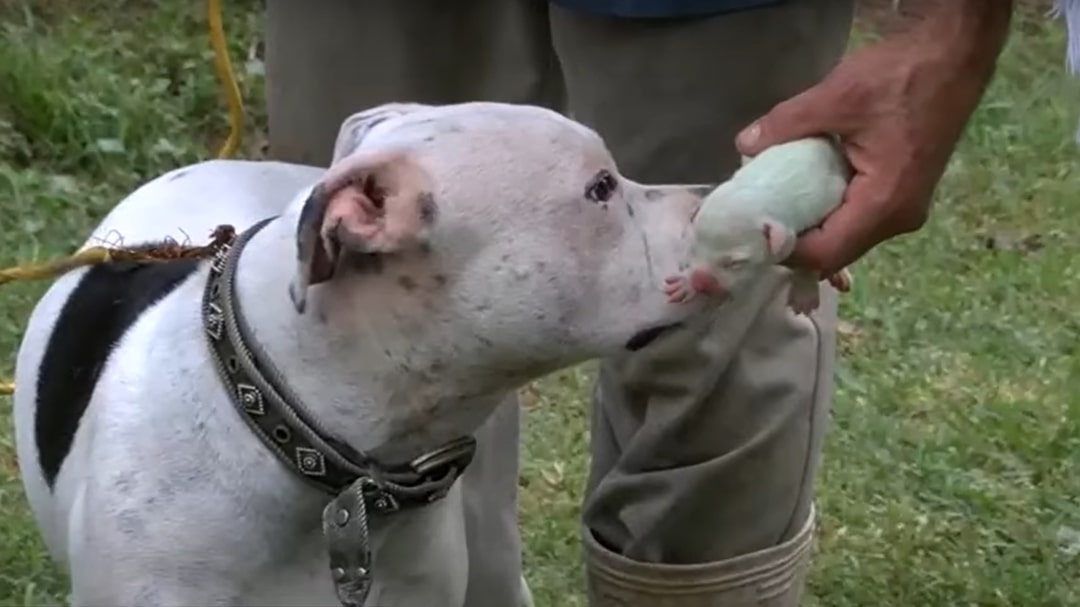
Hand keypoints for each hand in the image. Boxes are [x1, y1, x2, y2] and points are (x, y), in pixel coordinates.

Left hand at [734, 8, 1011, 276]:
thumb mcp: (836, 96)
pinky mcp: (902, 194)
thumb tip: (744, 145)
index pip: (824, 254)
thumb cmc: (903, 76)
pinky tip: (801, 193)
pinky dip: (828, 212)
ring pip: (846, 237)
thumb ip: (786, 124)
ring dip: (811, 228)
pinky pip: (857, 218)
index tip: (749, 231)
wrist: (954, 55)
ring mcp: (904, 208)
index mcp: (884, 205)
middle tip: (753, 221)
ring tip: (772, 207)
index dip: (783, 250)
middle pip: (835, 252)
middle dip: (793, 242)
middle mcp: (898, 218)